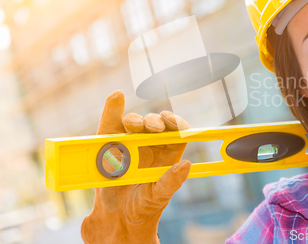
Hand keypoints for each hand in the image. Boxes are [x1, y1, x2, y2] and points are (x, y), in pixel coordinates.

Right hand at [81, 91, 190, 243]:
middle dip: (155, 121)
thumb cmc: (143, 208)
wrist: (114, 220)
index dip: (177, 123)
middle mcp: (150, 146)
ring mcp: (129, 144)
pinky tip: (116, 98)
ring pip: (134, 123)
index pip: (177, 132)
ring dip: (135, 119)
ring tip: (133, 125)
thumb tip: (186, 164)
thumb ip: (171, 182)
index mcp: (168, 154)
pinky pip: (110, 125)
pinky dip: (112, 109)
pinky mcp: (108, 145)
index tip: (174, 123)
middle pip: (155, 124)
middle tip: (153, 127)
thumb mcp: (159, 197)